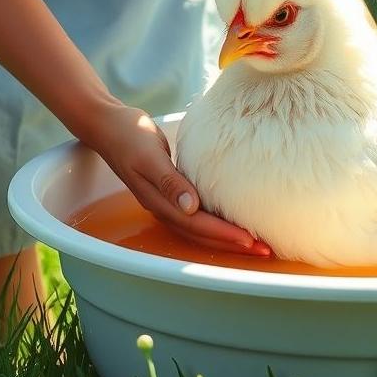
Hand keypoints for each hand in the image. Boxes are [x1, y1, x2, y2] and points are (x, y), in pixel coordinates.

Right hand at [79, 102, 271, 256]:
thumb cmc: (130, 136)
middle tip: (266, 250)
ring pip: (201, 228)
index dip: (224, 235)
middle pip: (202, 234)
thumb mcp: (150, 156)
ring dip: (227, 237)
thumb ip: (170, 181)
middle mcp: (164, 208)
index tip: (251, 241)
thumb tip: (191, 207)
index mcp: (159, 202)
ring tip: (255, 243)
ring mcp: (167, 202)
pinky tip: (233, 221)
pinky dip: (216, 222)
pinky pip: (198, 215)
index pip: (198, 225)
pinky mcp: (171, 192)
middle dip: (233, 244)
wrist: (110, 126)